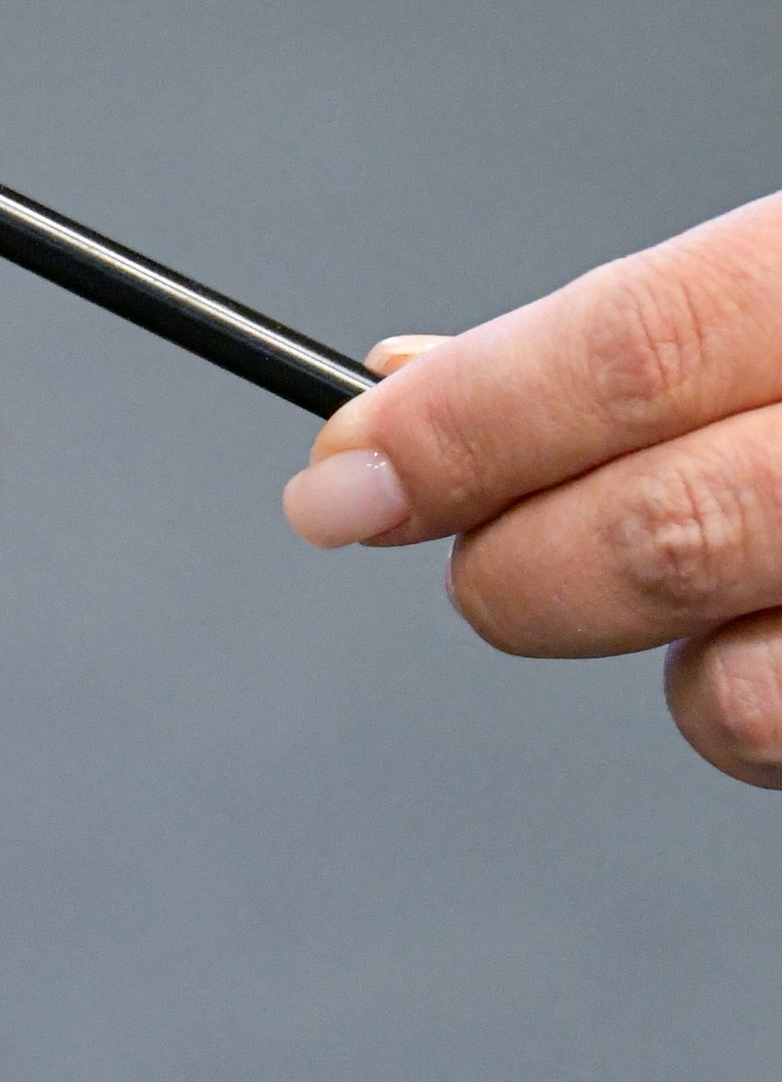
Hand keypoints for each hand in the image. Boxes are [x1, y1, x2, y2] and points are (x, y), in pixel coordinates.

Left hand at [284, 196, 781, 784]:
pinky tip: (759, 631)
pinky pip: (774, 741)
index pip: (636, 348)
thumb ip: (629, 340)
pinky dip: (740, 704)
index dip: (465, 422)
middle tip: (463, 558)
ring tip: (677, 584)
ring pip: (721, 687)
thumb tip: (399, 392)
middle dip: (507, 560)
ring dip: (642, 652)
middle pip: (658, 527)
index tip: (342, 473)